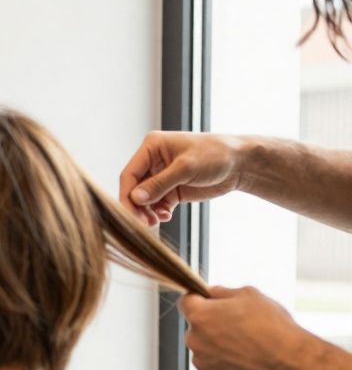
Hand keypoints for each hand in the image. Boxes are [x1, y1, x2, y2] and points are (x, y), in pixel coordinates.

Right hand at [119, 132, 246, 225]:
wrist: (241, 164)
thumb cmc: (216, 155)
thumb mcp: (186, 168)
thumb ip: (159, 183)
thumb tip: (135, 198)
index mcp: (152, 147)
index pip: (130, 174)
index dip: (127, 195)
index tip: (131, 213)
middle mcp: (153, 161)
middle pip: (134, 188)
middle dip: (137, 206)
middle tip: (143, 223)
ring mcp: (161, 176)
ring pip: (144, 199)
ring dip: (147, 212)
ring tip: (156, 221)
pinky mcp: (171, 189)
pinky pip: (157, 205)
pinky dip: (158, 213)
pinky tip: (166, 216)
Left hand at [179, 286, 314, 369]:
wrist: (289, 360)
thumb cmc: (271, 325)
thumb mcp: (248, 295)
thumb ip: (222, 292)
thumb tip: (211, 293)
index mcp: (199, 315)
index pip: (186, 302)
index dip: (199, 299)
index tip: (210, 302)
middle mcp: (193, 339)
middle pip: (196, 326)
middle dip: (211, 323)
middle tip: (237, 325)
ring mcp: (201, 361)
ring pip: (204, 347)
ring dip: (216, 344)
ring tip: (244, 345)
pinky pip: (211, 365)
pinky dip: (222, 362)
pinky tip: (242, 359)